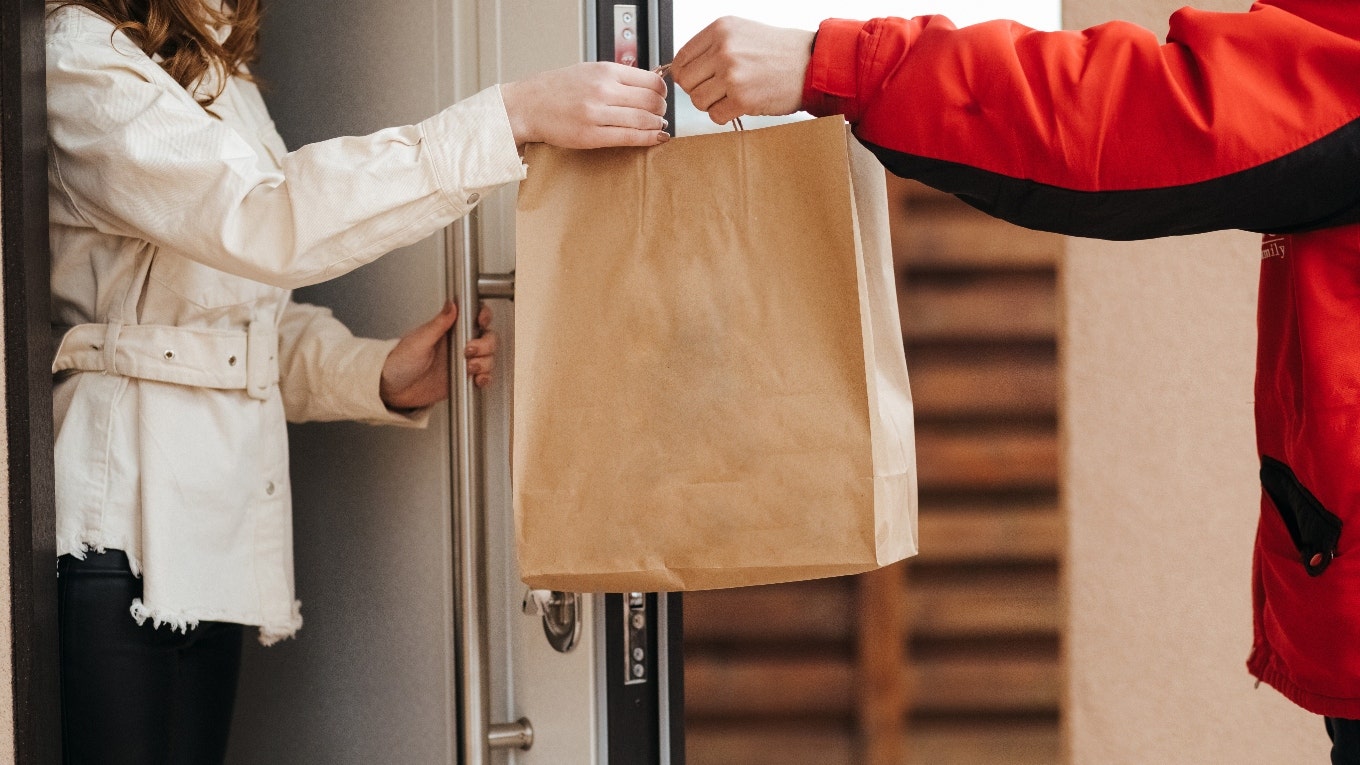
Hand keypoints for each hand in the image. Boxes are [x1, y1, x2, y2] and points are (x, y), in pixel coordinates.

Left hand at [380, 302, 498, 410]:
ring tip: (469, 367)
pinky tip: (476, 379)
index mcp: (448, 329)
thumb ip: (438, 324)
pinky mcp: (463, 378)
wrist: (392, 390)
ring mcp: (462, 361)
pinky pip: (484, 376)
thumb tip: (452, 304)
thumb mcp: (418, 341)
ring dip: (485, 362)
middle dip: (485, 344)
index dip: (483, 316)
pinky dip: (485, 378)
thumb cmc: (399, 362)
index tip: (481, 322)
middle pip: (487, 337)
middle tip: (469, 351)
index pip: (473, 315)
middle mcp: (458, 344)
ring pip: (488, 357)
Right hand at [501, 62, 669, 148]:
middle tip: (661, 114)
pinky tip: (656, 138)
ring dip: (657, 125)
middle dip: (661, 110)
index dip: (663, 91)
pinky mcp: (592, 136)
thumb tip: (647, 84)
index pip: (650, 80)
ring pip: (644, 120)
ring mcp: (597, 114)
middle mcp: (603, 90)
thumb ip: (616, 77)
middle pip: (652, 101)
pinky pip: (630, 137)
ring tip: (658, 126)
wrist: (527, 105)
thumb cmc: (556, 89)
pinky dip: (648, 139)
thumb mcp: (588, 70)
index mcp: (605, 70)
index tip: (662, 97)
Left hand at [671, 17, 814, 125]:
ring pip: (698, 101)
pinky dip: (725, 115)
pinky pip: (715, 116)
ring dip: (712, 104)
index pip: (681, 59)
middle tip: (718, 90)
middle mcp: (724, 49)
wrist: (811, 64)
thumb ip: (711, 47)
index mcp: (720, 29)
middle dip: (699, 90)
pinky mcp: (742, 99)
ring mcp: (733, 74)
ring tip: (732, 96)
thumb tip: (684, 70)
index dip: (687, 75)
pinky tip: (741, 104)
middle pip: (686, 82)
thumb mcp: (741, 33)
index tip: (698, 80)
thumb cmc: (778, 52)